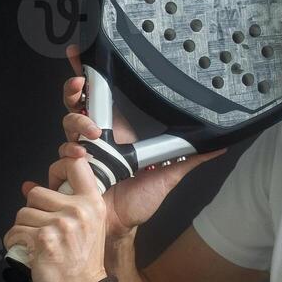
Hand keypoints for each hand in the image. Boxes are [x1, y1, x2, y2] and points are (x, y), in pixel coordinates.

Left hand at [4, 154, 109, 281]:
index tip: (52, 181)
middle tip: (41, 230)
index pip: (75, 163)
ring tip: (34, 243)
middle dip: (32, 211)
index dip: (59, 166)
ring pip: (23, 213)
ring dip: (22, 229)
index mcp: (92, 202)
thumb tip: (26, 185)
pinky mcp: (44, 239)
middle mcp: (79, 210)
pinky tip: (26, 250)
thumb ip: (61, 202)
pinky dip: (14, 241)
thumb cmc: (82, 262)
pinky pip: (15, 231)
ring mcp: (62, 224)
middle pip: (36, 192)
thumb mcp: (85, 226)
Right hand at [47, 44, 223, 244]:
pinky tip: (80, 161)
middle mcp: (93, 139)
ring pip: (66, 128)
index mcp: (114, 132)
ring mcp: (78, 156)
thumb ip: (190, 157)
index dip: (85, 74)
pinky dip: (67, 159)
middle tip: (82, 89)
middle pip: (75, 105)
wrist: (122, 228)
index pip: (97, 97)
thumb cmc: (139, 200)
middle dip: (74, 92)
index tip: (79, 54)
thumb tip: (222, 144)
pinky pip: (59, 160)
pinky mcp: (67, 175)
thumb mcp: (169, 174)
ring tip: (92, 139)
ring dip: (77, 127)